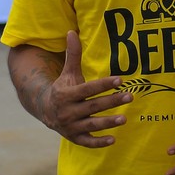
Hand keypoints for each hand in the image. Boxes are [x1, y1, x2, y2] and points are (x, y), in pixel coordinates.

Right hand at [34, 31, 132, 147]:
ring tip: (125, 119)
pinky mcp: (74, 137)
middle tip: (130, 96)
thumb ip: (72, 54)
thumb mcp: (67, 72)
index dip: (104, 85)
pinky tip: (113, 139)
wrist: (45, 110)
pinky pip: (87, 142)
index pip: (88, 89)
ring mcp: (71, 126)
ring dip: (108, 123)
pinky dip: (99, 142)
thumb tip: (72, 31)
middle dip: (112, 102)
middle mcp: (68, 111)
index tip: (120, 80)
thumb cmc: (63, 88)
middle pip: (93, 106)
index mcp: (66, 94)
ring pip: (92, 125)